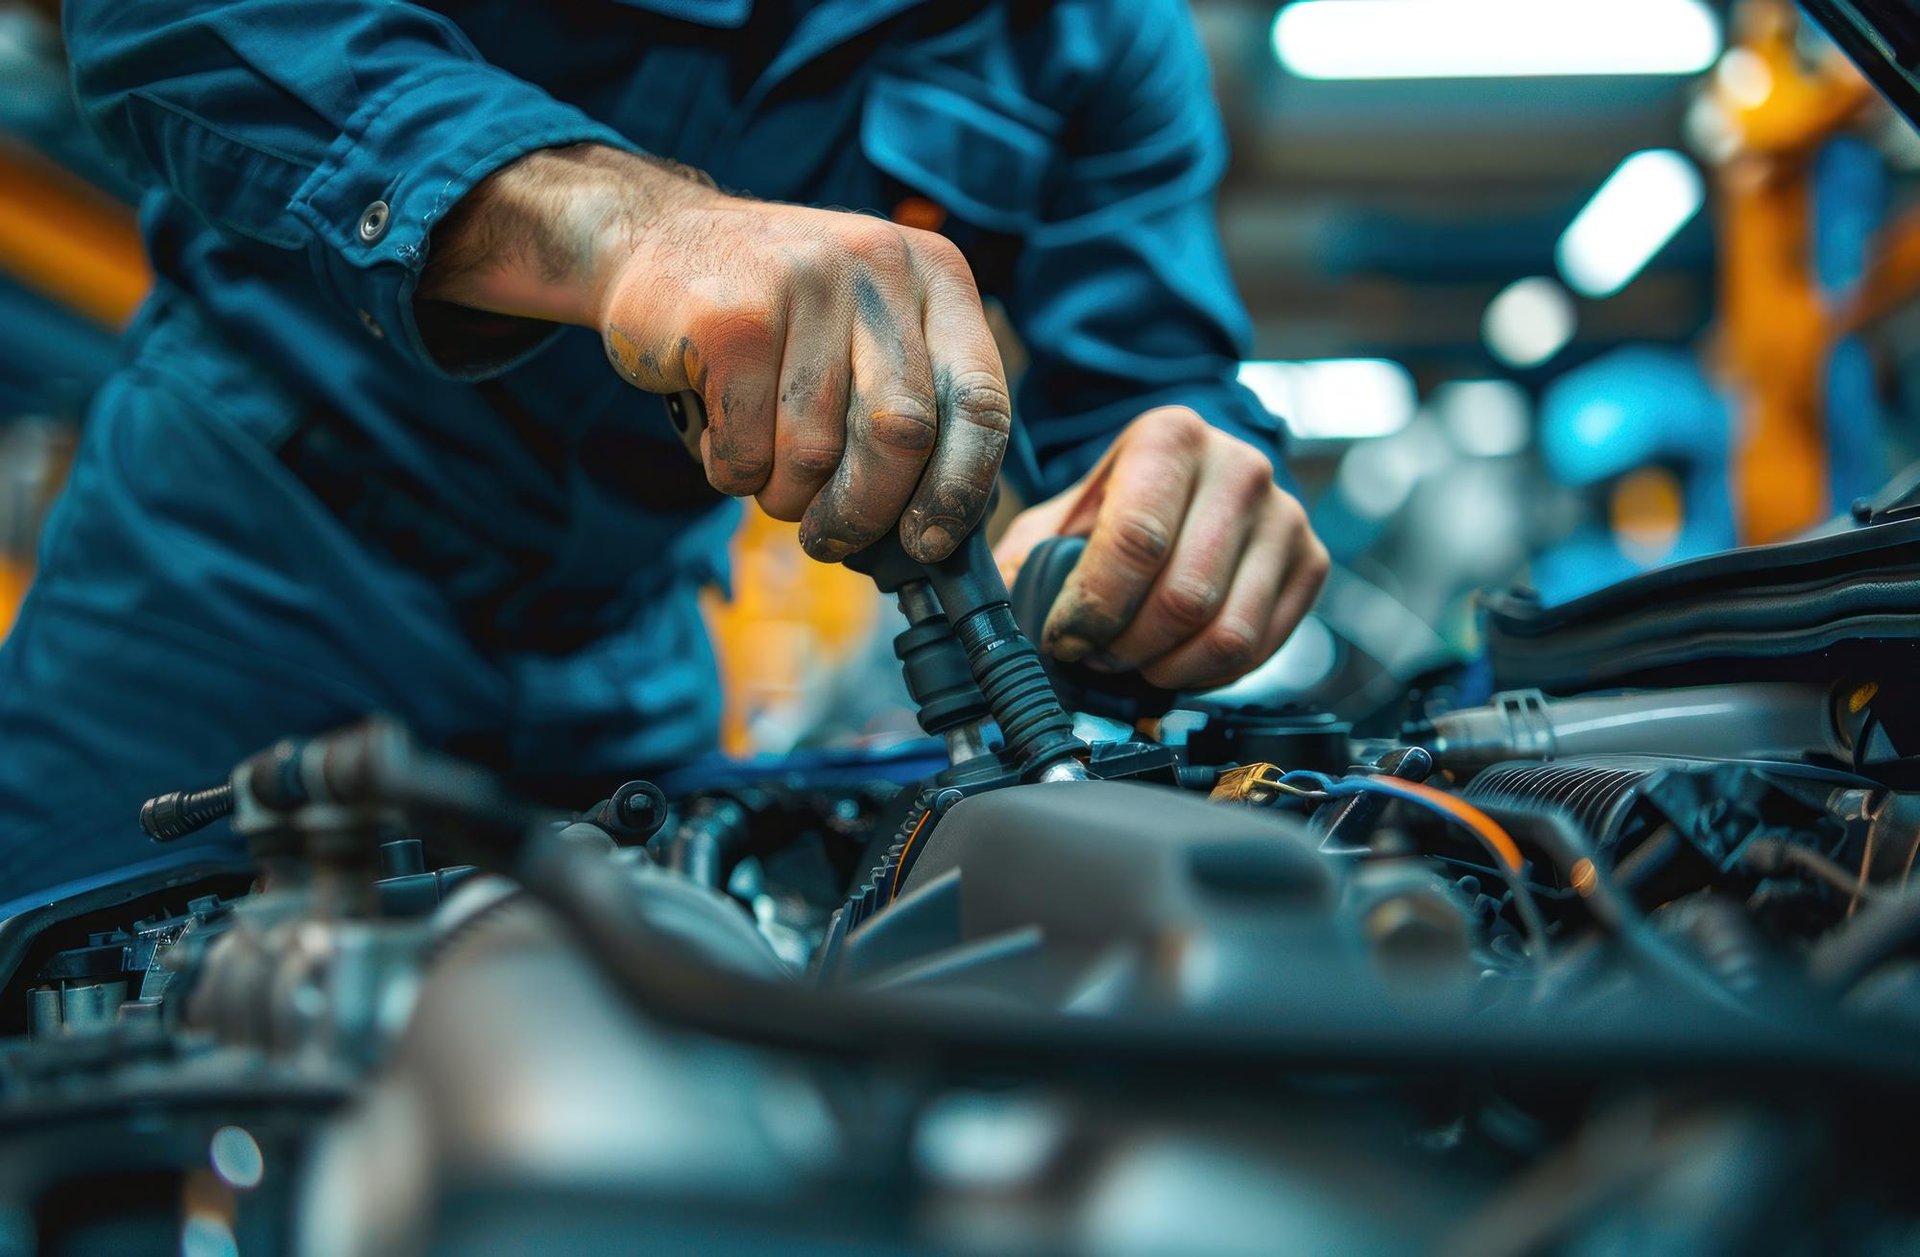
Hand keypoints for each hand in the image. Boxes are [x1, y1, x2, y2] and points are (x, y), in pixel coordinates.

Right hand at [422, 145, 1010, 562]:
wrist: (655, 240)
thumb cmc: (778, 323)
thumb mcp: (862, 337)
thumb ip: (908, 412)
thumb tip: (931, 539)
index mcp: (935, 277)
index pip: (980, 402)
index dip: (959, 490)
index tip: (926, 544)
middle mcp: (880, 266)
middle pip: (902, 435)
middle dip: (864, 511)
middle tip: (831, 539)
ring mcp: (804, 282)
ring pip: (815, 452)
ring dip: (783, 493)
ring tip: (761, 464)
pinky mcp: (730, 317)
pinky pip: (747, 448)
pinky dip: (730, 470)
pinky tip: (719, 434)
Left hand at [994, 408, 1326, 690]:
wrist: (1193, 483)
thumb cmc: (1120, 506)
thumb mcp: (1064, 515)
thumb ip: (1027, 559)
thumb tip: (995, 620)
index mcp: (1170, 437)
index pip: (1136, 541)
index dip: (1092, 608)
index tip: (1064, 636)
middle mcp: (1240, 466)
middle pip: (1184, 596)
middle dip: (1126, 645)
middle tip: (1095, 655)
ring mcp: (1286, 514)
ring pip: (1226, 632)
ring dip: (1166, 667)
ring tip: (1131, 661)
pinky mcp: (1312, 561)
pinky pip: (1259, 648)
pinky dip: (1208, 674)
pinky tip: (1174, 662)